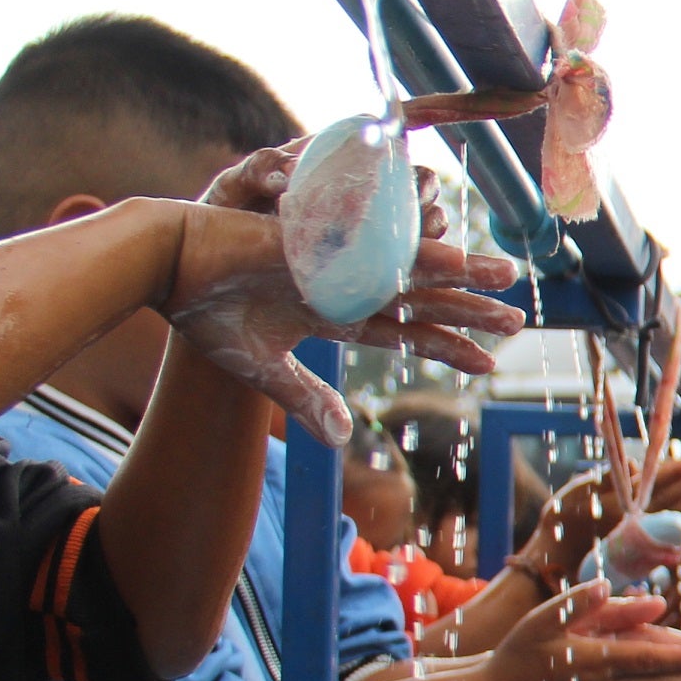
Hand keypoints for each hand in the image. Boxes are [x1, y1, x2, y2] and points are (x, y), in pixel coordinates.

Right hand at [167, 145, 524, 441]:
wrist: (162, 263)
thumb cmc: (204, 313)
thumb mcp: (261, 367)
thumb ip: (305, 398)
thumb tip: (342, 439)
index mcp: (335, 313)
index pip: (406, 331)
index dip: (446, 346)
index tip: (489, 363)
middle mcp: (346, 284)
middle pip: (421, 296)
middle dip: (469, 308)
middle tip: (519, 319)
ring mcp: (335, 261)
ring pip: (410, 266)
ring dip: (460, 270)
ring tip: (506, 274)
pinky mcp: (319, 241)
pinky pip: (374, 244)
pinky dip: (409, 248)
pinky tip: (450, 253)